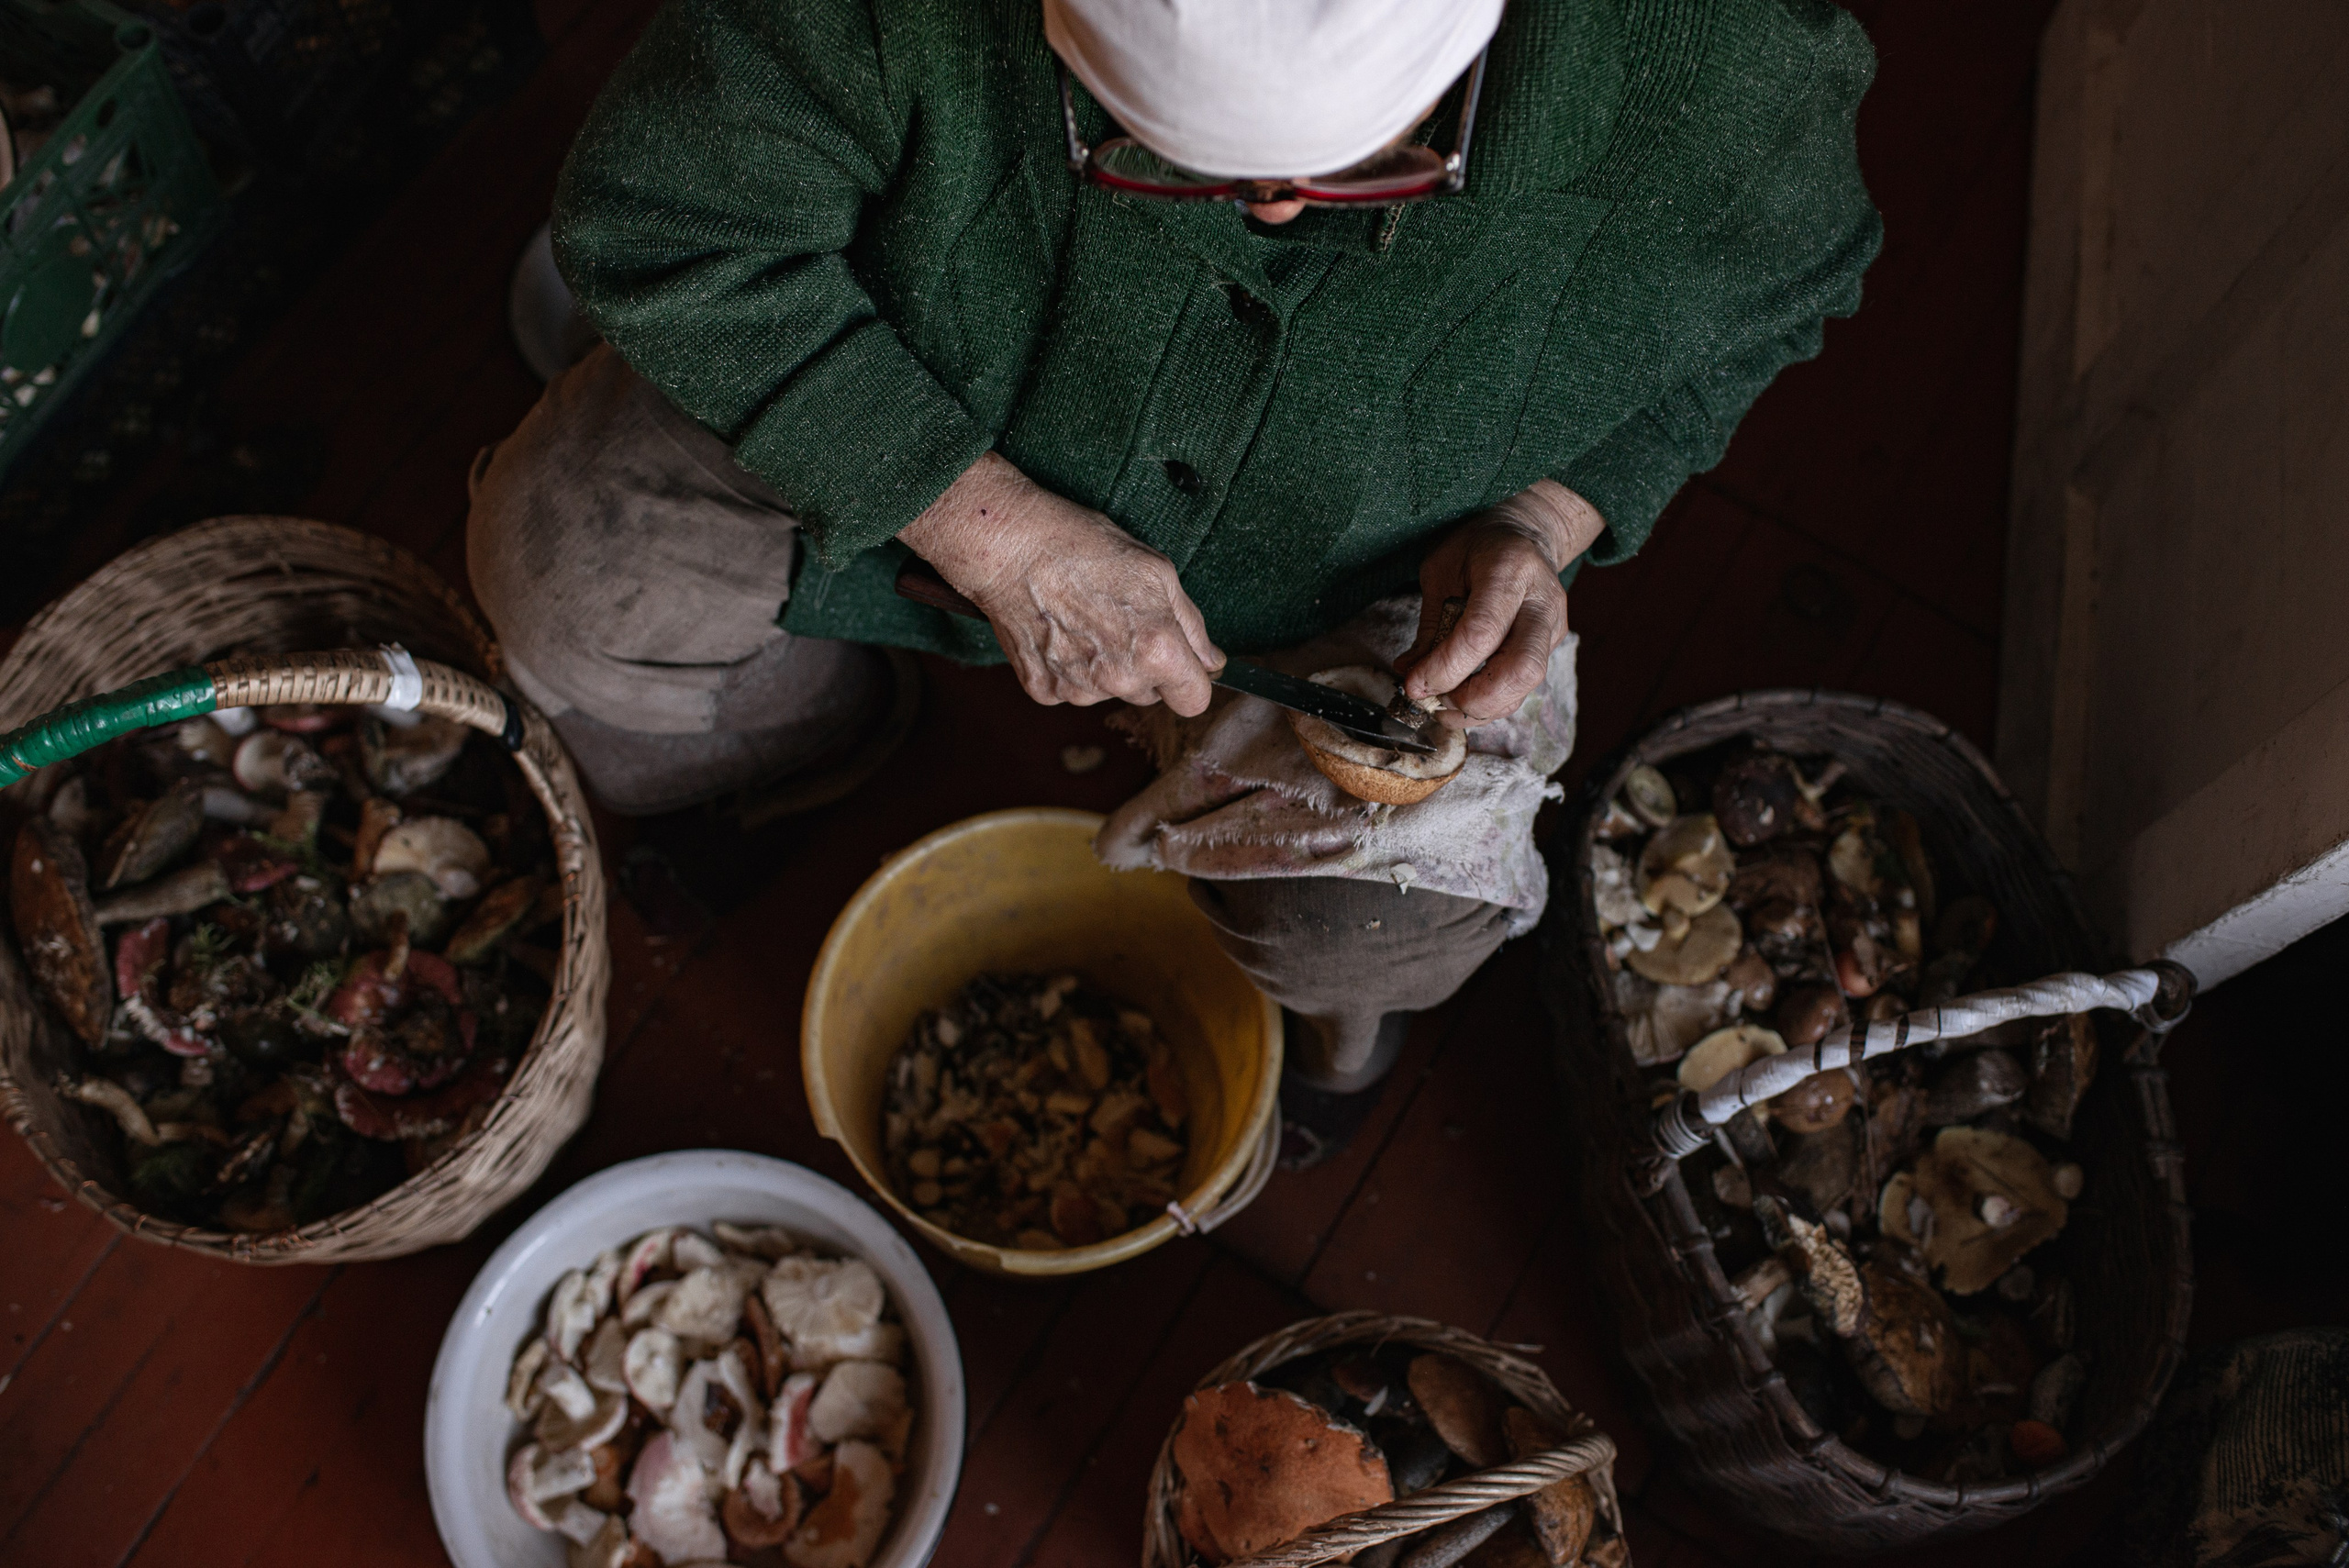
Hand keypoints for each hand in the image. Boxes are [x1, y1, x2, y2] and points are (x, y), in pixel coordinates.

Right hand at [899, 452, 1223, 715]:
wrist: (1010, 548)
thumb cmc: (1085, 548)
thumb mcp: (1158, 571)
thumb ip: (1192, 625)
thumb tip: (1212, 661)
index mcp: (1157, 652)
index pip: (1195, 700)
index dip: (1192, 677)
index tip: (1182, 659)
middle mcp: (1119, 681)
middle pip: (1152, 695)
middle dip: (1148, 667)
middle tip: (1123, 620)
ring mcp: (1078, 690)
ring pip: (1111, 693)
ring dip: (1109, 668)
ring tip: (1086, 619)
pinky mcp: (1044, 691)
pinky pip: (1073, 690)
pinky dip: (1071, 667)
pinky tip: (1060, 630)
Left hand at [1401, 480, 1604, 726]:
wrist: (1525, 534)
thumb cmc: (1476, 549)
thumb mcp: (1440, 572)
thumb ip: (1429, 625)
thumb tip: (1411, 674)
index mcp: (1510, 569)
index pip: (1481, 633)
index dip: (1445, 668)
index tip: (1414, 686)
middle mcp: (1542, 601)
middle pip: (1522, 669)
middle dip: (1475, 699)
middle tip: (1437, 703)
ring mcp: (1554, 626)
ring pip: (1528, 685)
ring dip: (1482, 708)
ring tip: (1444, 708)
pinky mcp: (1553, 645)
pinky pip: (1524, 686)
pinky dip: (1491, 703)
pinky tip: (1462, 701)